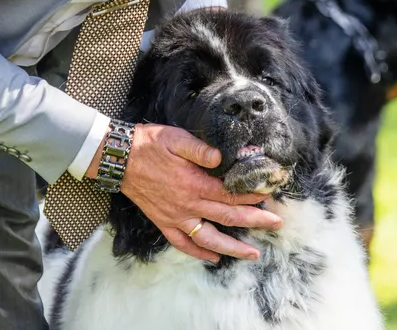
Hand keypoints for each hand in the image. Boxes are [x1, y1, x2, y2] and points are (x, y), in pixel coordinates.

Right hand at [115, 124, 281, 262]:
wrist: (119, 158)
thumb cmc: (149, 144)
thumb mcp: (176, 138)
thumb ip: (201, 149)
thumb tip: (222, 157)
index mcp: (195, 184)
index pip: (231, 194)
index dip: (252, 195)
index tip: (270, 194)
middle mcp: (188, 205)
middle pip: (228, 217)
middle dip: (255, 220)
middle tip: (276, 223)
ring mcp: (176, 217)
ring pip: (209, 238)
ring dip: (233, 247)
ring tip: (253, 254)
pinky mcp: (164, 222)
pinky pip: (183, 244)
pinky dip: (199, 253)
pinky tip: (214, 258)